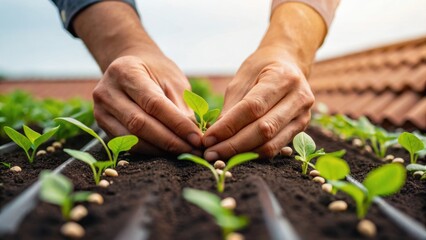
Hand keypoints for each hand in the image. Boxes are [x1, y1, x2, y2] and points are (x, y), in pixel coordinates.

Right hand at [72, 2, 202, 154]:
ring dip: (160, 150)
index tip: (197, 138)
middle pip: (139, 123)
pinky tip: (167, 152)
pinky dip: (149, 150)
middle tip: (193, 150)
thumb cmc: (156, 71)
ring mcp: (101, 109)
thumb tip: (194, 137)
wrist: (131, 65)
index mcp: (126, 71)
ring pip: (132, 138)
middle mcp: (107, 91)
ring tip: (184, 153)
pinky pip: (127, 143)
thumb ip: (181, 107)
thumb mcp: (173, 80)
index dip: (177, 124)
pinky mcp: (102, 124)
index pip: (153, 104)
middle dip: (170, 141)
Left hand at [202, 46, 313, 159]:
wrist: (288, 62)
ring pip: (271, 143)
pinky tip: (237, 155)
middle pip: (264, 130)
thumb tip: (215, 137)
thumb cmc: (261, 68)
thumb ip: (231, 107)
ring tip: (220, 157)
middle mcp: (299, 97)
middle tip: (210, 153)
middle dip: (233, 145)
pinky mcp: (301, 127)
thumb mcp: (241, 79)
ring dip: (243, 154)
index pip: (252, 108)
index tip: (208, 139)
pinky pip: (276, 147)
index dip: (228, 126)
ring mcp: (304, 114)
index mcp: (283, 77)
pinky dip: (254, 153)